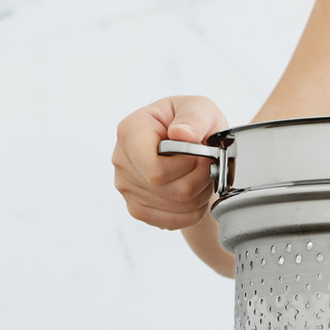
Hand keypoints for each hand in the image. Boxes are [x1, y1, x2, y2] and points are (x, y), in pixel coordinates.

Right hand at [113, 96, 227, 229]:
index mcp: (130, 131)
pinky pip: (171, 221)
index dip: (186, 167)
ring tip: (201, 177)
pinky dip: (193, 212)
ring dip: (199, 195)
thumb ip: (194, 117)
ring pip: (175, 207)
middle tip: (208, 167)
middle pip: (168, 190)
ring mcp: (126, 187)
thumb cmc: (193, 125)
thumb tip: (181, 134)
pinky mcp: (137, 208)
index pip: (155, 170)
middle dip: (198, 181)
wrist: (193, 149)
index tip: (200, 154)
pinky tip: (195, 194)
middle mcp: (121, 160)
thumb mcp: (200, 108)